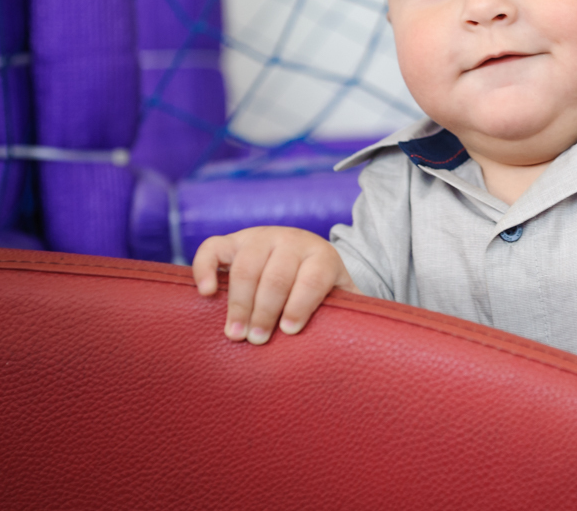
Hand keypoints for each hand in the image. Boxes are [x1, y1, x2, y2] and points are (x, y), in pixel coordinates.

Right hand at [192, 226, 358, 344]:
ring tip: (235, 333)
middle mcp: (292, 241)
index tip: (289, 331)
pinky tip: (206, 294)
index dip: (300, 304)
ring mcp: (259, 238)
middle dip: (265, 310)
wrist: (302, 255)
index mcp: (322, 256)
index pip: (311, 278)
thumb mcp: (341, 296)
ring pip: (245, 265)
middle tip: (256, 340)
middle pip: (276, 275)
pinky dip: (205, 268)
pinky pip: (212, 248)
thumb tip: (371, 339)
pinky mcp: (232, 240)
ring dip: (238, 301)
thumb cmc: (322, 289)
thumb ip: (353, 312)